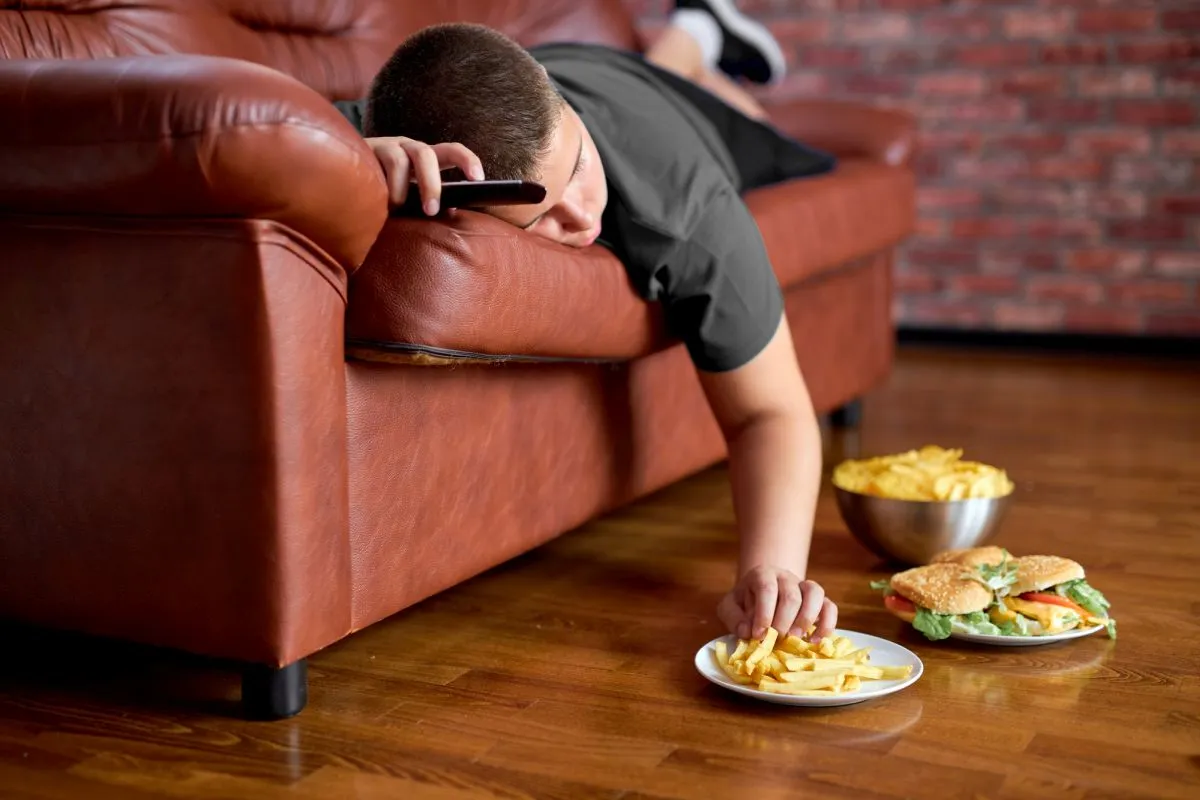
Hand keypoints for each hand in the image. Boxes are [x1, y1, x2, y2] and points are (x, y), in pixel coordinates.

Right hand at [365, 137, 483, 215]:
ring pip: (401, 162)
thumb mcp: (410, 193)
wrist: (346, 171)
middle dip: (431, 184)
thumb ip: (427, 198)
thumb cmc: (385, 188)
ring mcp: (387, 147)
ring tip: (394, 208)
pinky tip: (376, 200)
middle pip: (427, 155)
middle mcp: (408, 148)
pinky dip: (381, 186)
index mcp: (425, 158)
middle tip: (431, 210)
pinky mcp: (367, 150)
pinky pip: (377, 166)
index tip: (479, 178)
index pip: (451, 151)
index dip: (467, 160)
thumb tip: (452, 210)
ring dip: (400, 190)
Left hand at [717, 566, 837, 642]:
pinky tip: (815, 641)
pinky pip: (830, 607)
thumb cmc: (746, 602)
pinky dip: (826, 624)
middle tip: (776, 641)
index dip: (764, 613)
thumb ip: (733, 617)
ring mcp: (805, 586)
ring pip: (815, 594)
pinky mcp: (819, 600)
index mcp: (763, 574)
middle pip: (791, 596)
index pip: (767, 589)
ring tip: (795, 639)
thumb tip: (746, 631)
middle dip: (783, 622)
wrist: (762, 592)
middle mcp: (786, 577)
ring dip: (806, 620)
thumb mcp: (730, 606)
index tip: (758, 635)